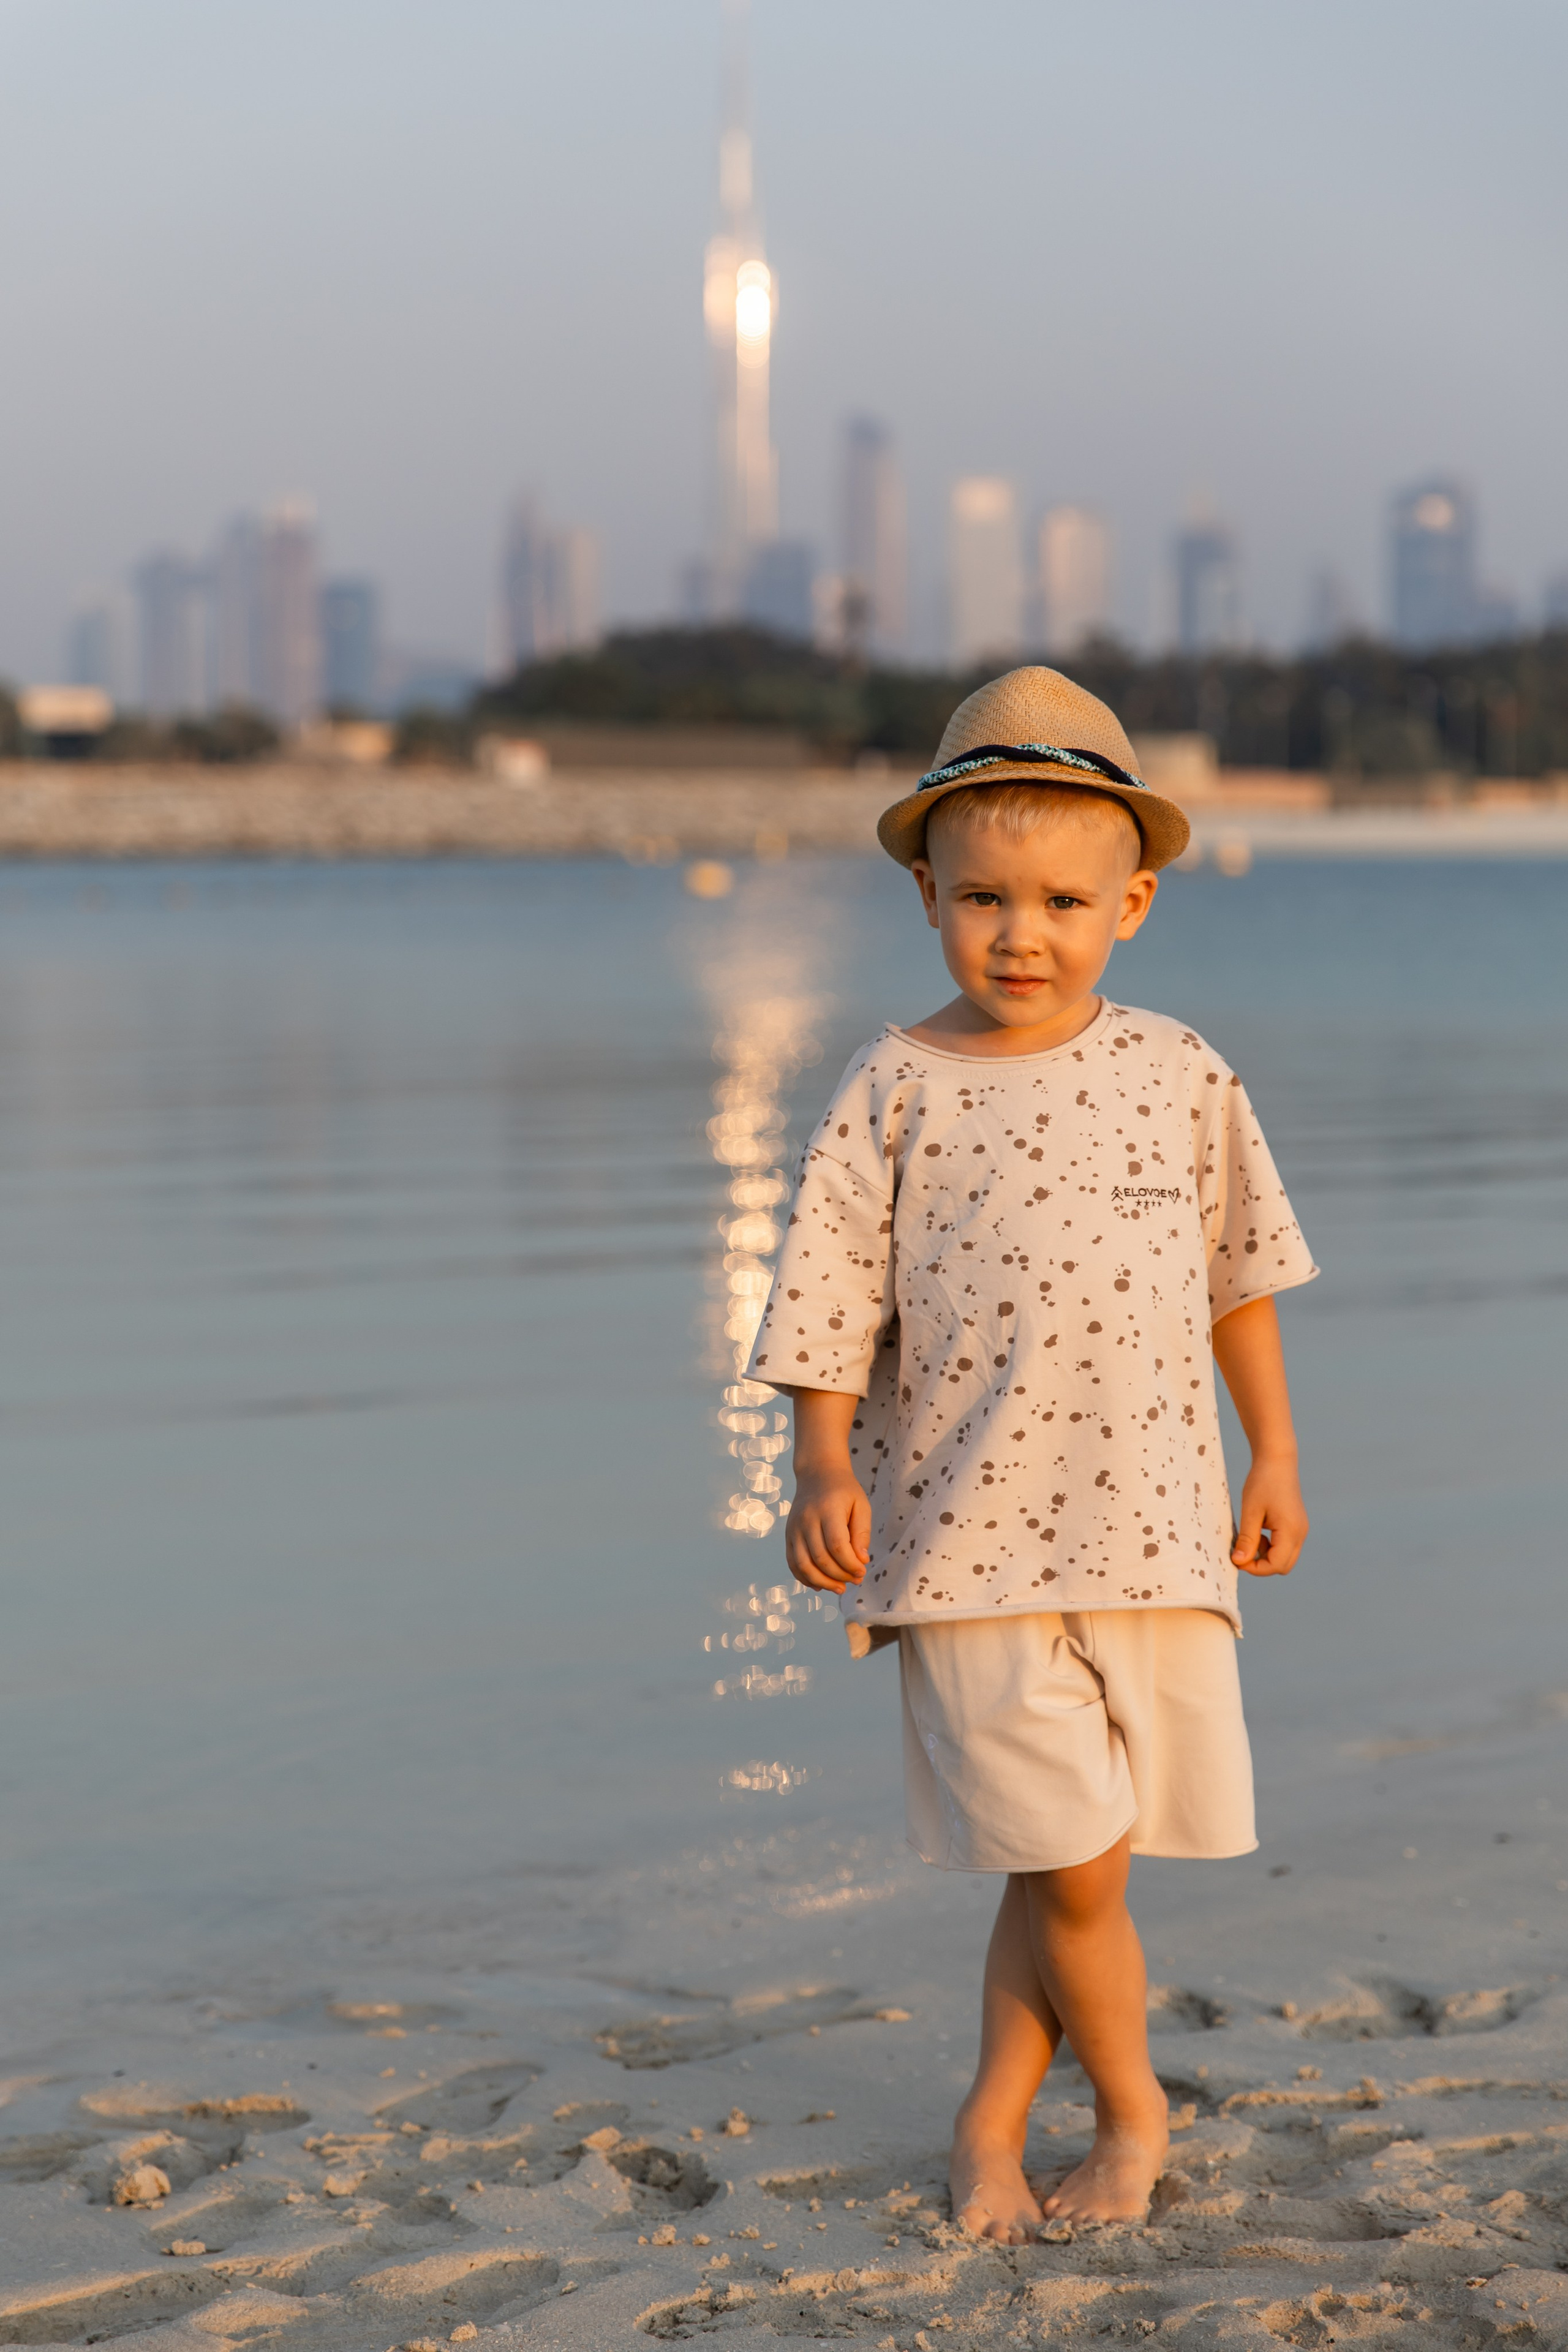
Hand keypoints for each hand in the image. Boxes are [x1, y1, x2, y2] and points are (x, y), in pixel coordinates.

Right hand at [785, 1460, 870, 1592]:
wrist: (817, 1474)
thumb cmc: (844, 1491)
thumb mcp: (861, 1505)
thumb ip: (862, 1533)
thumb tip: (861, 1561)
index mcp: (827, 1509)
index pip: (837, 1545)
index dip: (850, 1564)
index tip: (862, 1572)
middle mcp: (806, 1519)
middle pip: (820, 1558)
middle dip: (840, 1575)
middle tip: (855, 1580)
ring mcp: (794, 1528)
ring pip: (803, 1565)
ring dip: (822, 1582)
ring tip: (839, 1588)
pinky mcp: (788, 1535)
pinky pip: (793, 1563)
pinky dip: (805, 1578)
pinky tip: (821, 1585)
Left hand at [1231, 1450, 1307, 1576]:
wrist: (1277, 1460)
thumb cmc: (1262, 1482)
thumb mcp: (1250, 1511)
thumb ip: (1246, 1539)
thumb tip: (1239, 1562)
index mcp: (1291, 1531)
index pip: (1276, 1565)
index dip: (1255, 1568)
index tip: (1236, 1558)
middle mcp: (1301, 1533)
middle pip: (1283, 1566)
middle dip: (1261, 1564)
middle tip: (1242, 1549)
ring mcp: (1301, 1530)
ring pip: (1285, 1557)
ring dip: (1266, 1555)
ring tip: (1251, 1535)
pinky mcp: (1297, 1525)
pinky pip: (1285, 1546)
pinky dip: (1271, 1546)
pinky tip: (1259, 1530)